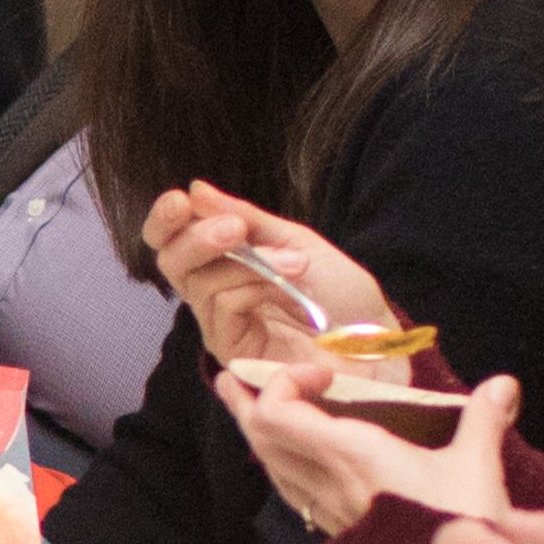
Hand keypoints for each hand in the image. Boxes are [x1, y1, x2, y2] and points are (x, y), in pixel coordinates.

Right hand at [139, 180, 393, 370]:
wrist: (377, 342)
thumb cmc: (343, 296)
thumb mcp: (297, 242)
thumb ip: (245, 219)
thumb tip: (196, 190)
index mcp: (228, 266)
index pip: (175, 244)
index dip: (166, 222)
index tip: (179, 199)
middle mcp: (217, 297)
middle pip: (172, 264)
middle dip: (196, 238)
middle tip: (234, 228)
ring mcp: (223, 328)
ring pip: (200, 283)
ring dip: (248, 263)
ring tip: (294, 263)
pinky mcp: (234, 353)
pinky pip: (223, 307)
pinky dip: (253, 287)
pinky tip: (288, 290)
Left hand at [219, 360, 515, 533]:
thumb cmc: (464, 531)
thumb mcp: (478, 468)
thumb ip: (483, 418)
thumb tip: (503, 383)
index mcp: (352, 456)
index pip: (277, 414)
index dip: (282, 383)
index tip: (322, 374)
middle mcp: (329, 482)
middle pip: (260, 438)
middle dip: (244, 404)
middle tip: (235, 378)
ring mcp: (330, 510)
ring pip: (271, 466)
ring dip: (257, 433)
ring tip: (247, 407)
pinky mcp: (339, 530)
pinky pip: (292, 489)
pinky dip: (281, 463)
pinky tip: (290, 458)